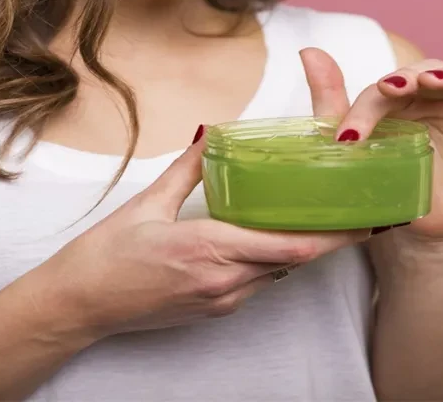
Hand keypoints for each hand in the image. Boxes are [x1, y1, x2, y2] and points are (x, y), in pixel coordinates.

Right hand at [39, 133, 368, 337]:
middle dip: (331, 239)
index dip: (334, 235)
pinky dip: (275, 261)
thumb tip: (210, 134)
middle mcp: (224, 280)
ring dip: (303, 250)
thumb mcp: (147, 204)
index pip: (291, 246)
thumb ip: (187, 169)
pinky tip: (276, 240)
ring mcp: (221, 299)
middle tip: (362, 217)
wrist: (77, 306)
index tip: (365, 220)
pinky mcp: (215, 308)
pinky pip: (258, 283)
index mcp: (210, 249)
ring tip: (328, 221)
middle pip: (295, 261)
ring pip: (279, 273)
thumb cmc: (104, 257)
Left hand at [300, 48, 442, 242]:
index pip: (390, 87)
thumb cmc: (382, 177)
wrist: (409, 226)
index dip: (368, 105)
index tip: (346, 137)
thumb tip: (308, 51)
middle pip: (434, 71)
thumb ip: (332, 98)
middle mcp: (441, 99)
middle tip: (391, 87)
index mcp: (406, 96)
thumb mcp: (353, 143)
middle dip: (411, 77)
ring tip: (435, 80)